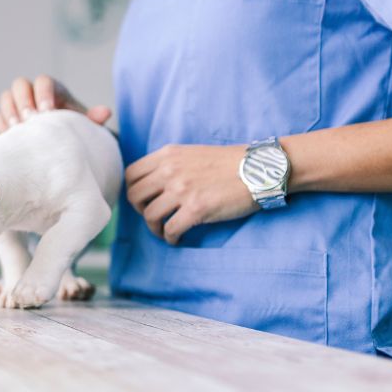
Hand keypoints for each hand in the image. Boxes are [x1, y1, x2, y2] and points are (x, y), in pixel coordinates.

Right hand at [0, 75, 111, 133]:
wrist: (65, 145)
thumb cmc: (77, 131)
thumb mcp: (87, 125)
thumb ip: (94, 118)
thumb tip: (106, 112)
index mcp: (53, 89)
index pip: (43, 80)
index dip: (43, 93)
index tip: (47, 112)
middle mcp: (33, 93)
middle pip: (20, 84)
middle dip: (23, 101)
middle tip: (29, 121)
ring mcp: (18, 106)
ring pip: (6, 98)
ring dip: (10, 112)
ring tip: (18, 130)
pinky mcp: (8, 122)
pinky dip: (2, 125)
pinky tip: (10, 138)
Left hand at [124, 144, 257, 243]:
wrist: (260, 168)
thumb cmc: (230, 163)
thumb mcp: (193, 153)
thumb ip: (171, 164)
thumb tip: (153, 184)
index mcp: (168, 155)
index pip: (131, 174)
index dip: (132, 190)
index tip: (143, 200)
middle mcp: (170, 170)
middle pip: (134, 196)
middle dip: (140, 210)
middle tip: (152, 217)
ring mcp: (182, 190)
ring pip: (150, 215)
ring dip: (154, 228)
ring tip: (165, 231)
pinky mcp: (196, 209)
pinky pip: (170, 229)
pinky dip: (170, 238)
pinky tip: (177, 238)